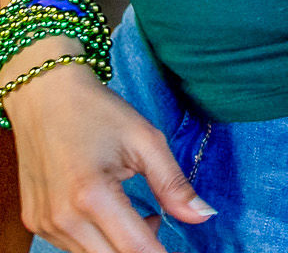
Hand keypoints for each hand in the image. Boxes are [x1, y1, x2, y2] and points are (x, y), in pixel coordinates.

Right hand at [8, 59, 215, 252]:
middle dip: (142, 249)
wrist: (44, 97)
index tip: (182, 250)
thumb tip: (204, 215)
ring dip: (120, 247)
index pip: (134, 248)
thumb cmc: (98, 112)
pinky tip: (114, 215)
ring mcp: (45, 224)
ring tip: (141, 215)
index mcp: (91, 196)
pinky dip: (98, 241)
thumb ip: (173, 183)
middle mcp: (62, 219)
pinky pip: (72, 247)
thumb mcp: (145, 140)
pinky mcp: (36, 223)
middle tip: (159, 222)